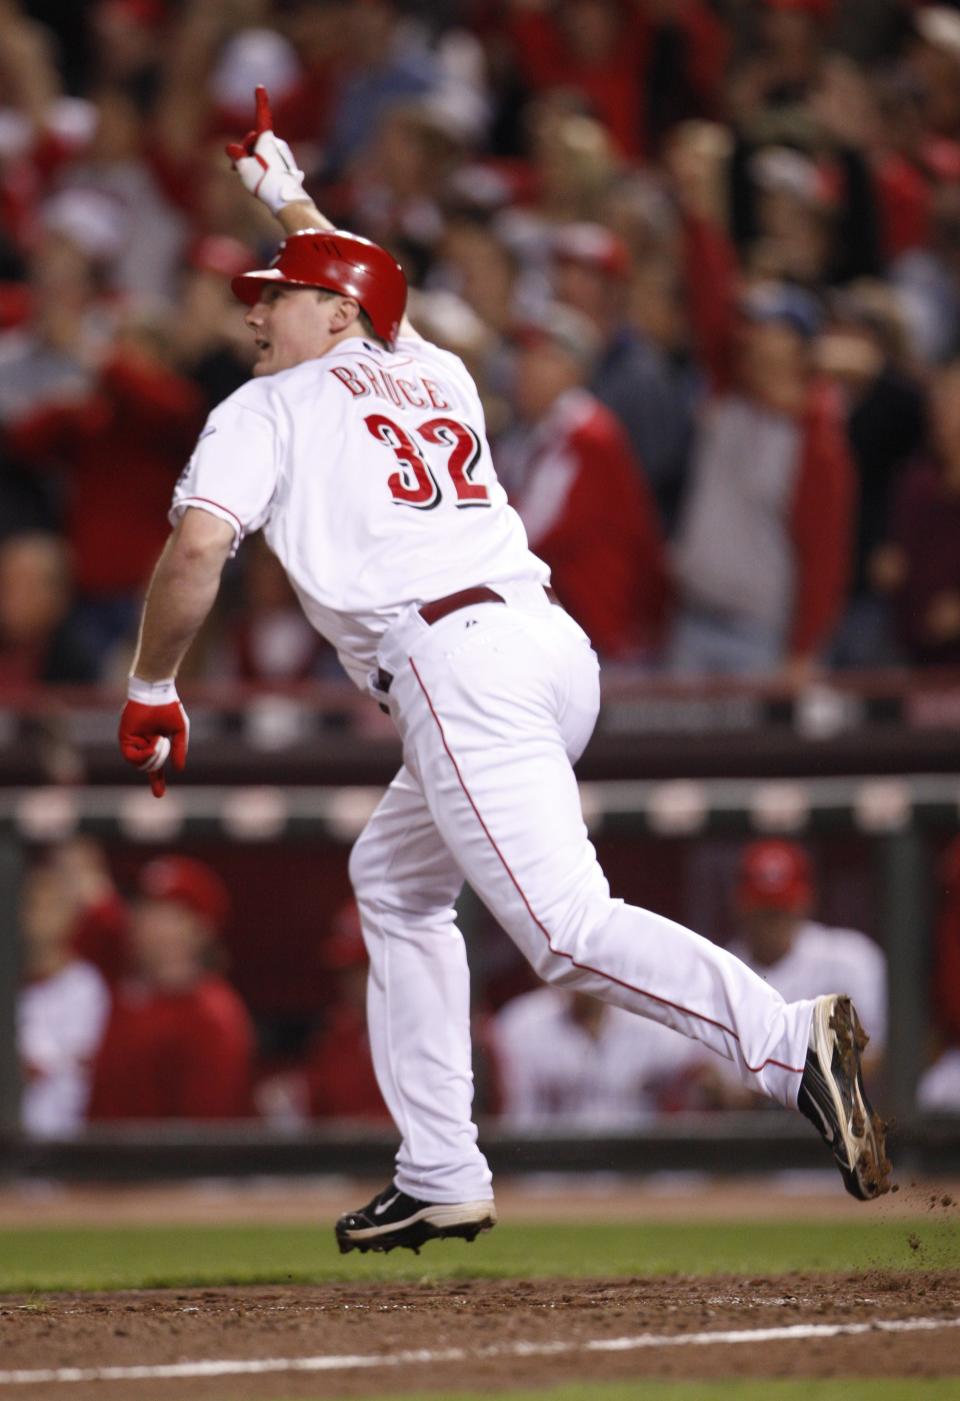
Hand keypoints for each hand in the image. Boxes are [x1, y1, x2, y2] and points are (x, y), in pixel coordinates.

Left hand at [118, 681, 188, 797]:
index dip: (157, 781)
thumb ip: (179, 750)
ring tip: (160, 742)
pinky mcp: (125, 737)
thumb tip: (179, 769)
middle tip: (165, 745)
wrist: (156, 692)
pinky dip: (143, 755)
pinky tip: (153, 745)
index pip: (155, 767)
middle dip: (159, 762)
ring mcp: (133, 741)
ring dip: (152, 758)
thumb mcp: (179, 731)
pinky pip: (131, 756)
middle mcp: (143, 745)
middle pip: (148, 767)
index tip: (159, 795)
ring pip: (139, 764)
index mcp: (155, 744)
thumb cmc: (169, 708)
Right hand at [225, 85, 306, 214]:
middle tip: (236, 169)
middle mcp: (277, 143)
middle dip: (245, 151)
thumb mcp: (243, 167)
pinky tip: (262, 182)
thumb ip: (236, 154)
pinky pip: (271, 163)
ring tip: (250, 178)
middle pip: (256, 141)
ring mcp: (284, 154)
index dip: (260, 101)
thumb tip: (232, 148)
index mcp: (267, 138)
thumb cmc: (263, 181)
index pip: (262, 116)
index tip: (260, 87)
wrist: (285, 200)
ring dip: (254, 161)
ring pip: (263, 153)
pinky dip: (264, 168)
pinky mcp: (288, 166)